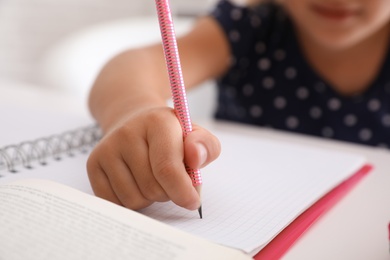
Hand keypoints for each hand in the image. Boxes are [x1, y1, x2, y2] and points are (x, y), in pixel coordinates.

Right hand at [86, 107, 220, 209]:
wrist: (133, 121)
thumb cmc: (169, 135)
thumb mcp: (194, 134)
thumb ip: (206, 146)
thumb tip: (196, 158)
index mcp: (157, 122)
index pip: (167, 168)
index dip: (183, 191)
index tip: (193, 201)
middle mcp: (127, 132)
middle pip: (153, 188)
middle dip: (168, 192)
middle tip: (170, 179)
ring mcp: (106, 149)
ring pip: (134, 200)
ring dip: (150, 198)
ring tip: (152, 178)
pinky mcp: (93, 164)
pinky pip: (116, 203)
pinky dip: (131, 201)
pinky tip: (136, 183)